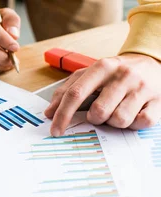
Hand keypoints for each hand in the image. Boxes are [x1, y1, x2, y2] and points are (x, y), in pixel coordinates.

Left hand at [45, 54, 160, 135]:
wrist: (152, 63)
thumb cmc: (115, 74)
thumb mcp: (91, 74)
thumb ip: (68, 90)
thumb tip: (49, 113)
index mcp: (101, 67)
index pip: (75, 94)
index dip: (62, 115)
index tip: (55, 130)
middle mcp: (122, 75)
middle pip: (98, 112)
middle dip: (95, 119)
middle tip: (101, 112)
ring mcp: (142, 88)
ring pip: (119, 120)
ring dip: (114, 122)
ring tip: (118, 110)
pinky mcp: (158, 101)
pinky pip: (140, 123)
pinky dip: (133, 124)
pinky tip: (133, 113)